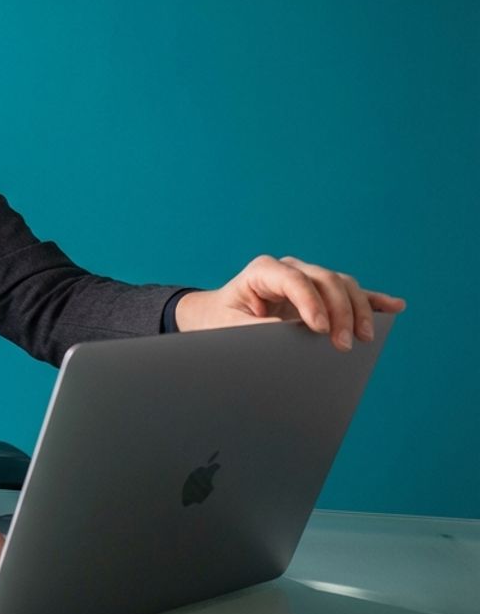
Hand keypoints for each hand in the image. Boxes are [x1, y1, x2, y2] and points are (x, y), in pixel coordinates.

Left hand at [175, 255, 405, 351]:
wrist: (217, 316)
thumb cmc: (219, 320)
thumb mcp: (226, 326)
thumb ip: (252, 329)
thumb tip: (283, 334)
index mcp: (263, 271)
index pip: (294, 280)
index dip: (310, 302)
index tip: (318, 329)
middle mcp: (290, 269)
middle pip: (326, 280)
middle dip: (339, 312)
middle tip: (343, 345)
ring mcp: (309, 278)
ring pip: (344, 284)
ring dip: (359, 310)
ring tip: (365, 338)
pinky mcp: (322, 294)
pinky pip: (352, 294)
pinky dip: (374, 300)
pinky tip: (395, 307)